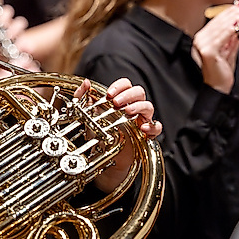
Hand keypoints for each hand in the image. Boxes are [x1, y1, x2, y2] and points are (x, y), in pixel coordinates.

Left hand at [77, 78, 160, 192]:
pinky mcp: (146, 134)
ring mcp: (141, 119)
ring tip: (127, 112)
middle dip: (127, 95)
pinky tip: (142, 127)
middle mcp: (133, 107)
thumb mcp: (86, 114)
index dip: (119, 86)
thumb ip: (82, 97)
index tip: (109, 94)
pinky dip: (152, 126)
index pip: (126, 85)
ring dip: (138, 106)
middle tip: (116, 103)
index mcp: (121, 100)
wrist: (104, 154)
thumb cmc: (98, 133)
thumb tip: (86, 83)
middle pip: (139, 92)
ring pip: (148, 106)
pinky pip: (156, 127)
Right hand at [193, 3, 238, 93]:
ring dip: (233, 19)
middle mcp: (198, 40)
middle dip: (232, 14)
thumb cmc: (223, 70)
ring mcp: (201, 45)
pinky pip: (221, 37)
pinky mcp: (207, 51)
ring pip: (220, 28)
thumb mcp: (229, 48)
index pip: (216, 21)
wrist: (219, 87)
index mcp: (202, 38)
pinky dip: (230, 29)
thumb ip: (233, 36)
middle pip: (217, 22)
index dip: (229, 13)